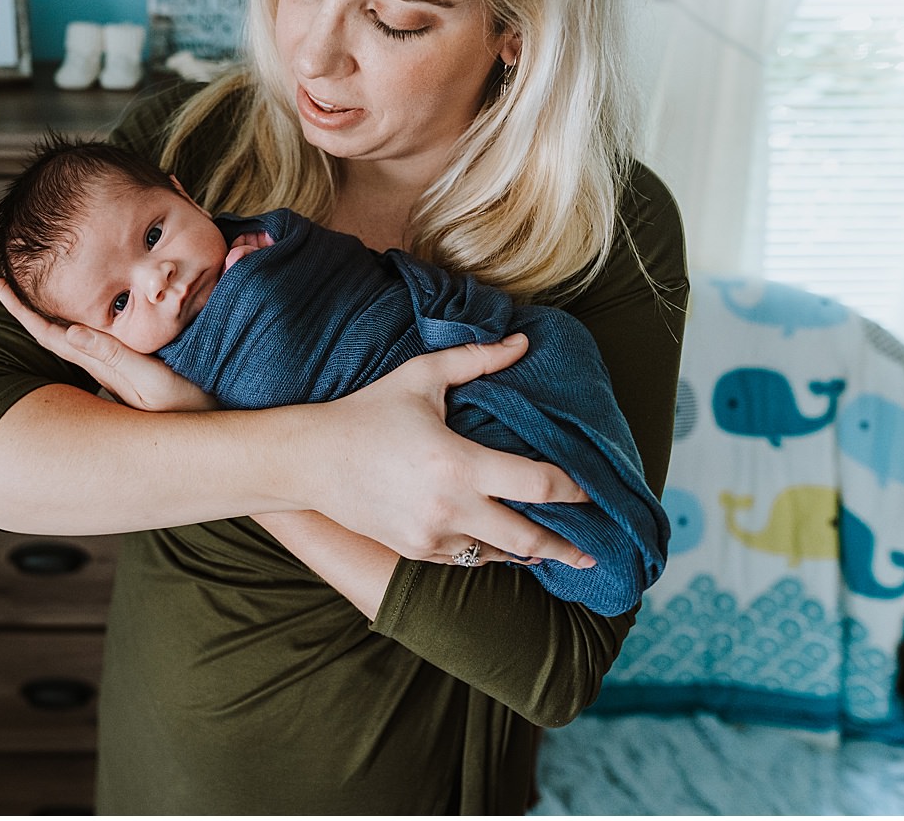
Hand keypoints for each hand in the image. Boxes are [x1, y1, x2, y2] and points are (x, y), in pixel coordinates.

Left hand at [0, 278, 214, 413]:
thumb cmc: (183, 408)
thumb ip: (113, 357)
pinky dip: (73, 325)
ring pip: (67, 338)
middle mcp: (99, 366)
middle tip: (1, 281)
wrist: (205, 434)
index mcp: (99, 364)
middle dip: (24, 309)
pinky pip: (89, 342)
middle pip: (50, 333)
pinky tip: (75, 320)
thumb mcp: (149, 381)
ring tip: (28, 295)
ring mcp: (111, 370)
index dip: (21, 309)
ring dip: (45, 317)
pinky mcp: (127, 370)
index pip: (48, 333)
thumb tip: (70, 331)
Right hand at [304, 335, 595, 567]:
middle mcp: (450, 509)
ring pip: (497, 556)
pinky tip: (502, 546)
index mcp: (458, 464)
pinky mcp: (416, 553)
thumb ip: (475, 360)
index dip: (571, 488)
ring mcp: (432, 537)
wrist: (311, 460)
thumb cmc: (368, 411)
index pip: (535, 484)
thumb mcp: (421, 377)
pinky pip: (465, 560)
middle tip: (592, 548)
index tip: (591, 490)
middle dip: (565, 546)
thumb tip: (521, 343)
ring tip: (555, 551)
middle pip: (528, 539)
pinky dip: (488, 553)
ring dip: (527, 553)